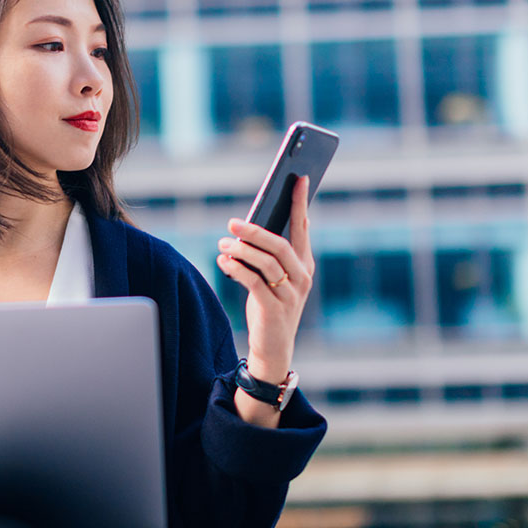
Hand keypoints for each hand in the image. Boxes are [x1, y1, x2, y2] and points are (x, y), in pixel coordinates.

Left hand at [215, 176, 314, 388]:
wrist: (272, 348)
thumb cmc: (270, 306)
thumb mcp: (274, 278)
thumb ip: (269, 255)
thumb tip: (253, 226)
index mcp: (305, 266)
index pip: (303, 229)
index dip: (300, 204)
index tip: (298, 179)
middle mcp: (302, 278)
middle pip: (281, 245)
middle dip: (256, 230)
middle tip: (232, 221)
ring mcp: (290, 295)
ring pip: (266, 263)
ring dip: (241, 249)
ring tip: (223, 242)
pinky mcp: (274, 309)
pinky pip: (254, 281)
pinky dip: (237, 268)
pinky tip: (223, 260)